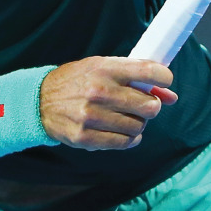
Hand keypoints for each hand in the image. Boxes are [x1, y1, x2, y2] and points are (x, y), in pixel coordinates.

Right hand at [39, 57, 177, 149]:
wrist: (39, 101)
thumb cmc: (77, 80)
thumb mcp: (101, 67)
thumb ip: (135, 77)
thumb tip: (171, 95)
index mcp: (104, 68)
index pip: (147, 71)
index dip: (164, 77)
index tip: (166, 81)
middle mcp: (99, 91)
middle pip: (150, 106)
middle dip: (152, 106)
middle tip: (144, 104)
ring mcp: (92, 116)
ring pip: (139, 126)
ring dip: (139, 123)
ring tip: (127, 117)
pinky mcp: (86, 137)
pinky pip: (124, 142)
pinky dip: (130, 138)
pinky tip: (123, 131)